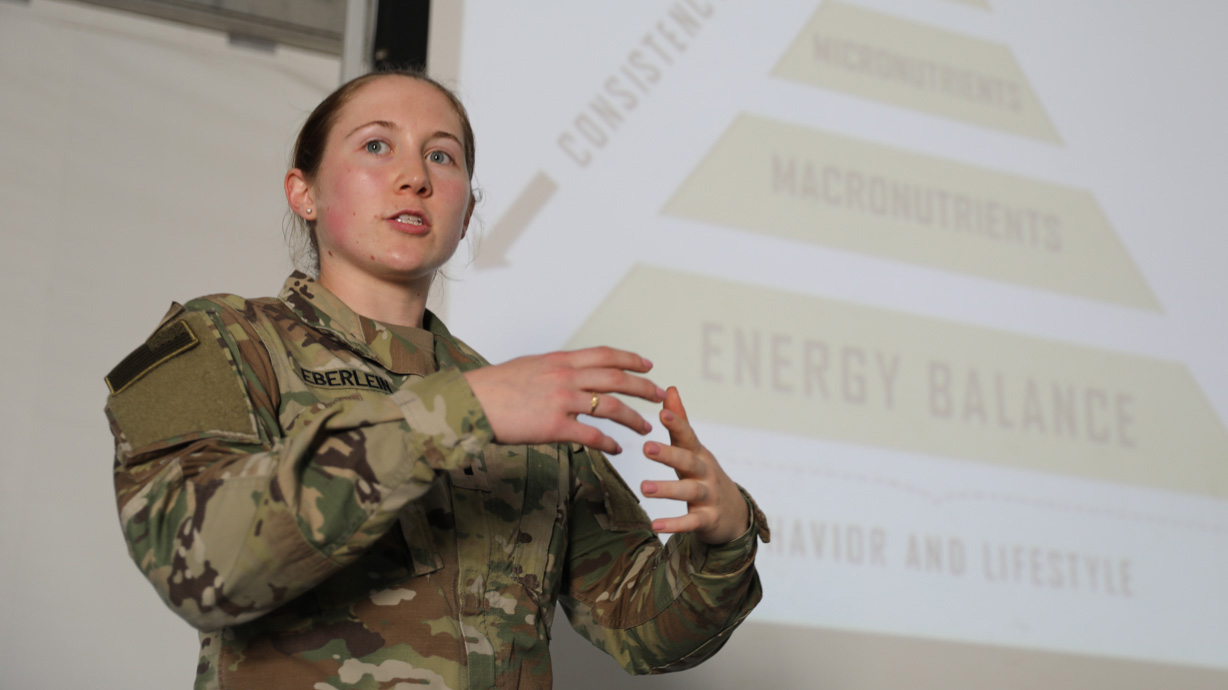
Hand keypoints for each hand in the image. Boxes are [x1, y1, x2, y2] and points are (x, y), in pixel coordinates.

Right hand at [463, 347, 664, 454]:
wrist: (469, 403)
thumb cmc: (492, 388)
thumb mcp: (527, 367)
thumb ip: (552, 370)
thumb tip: (566, 370)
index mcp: (559, 360)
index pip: (604, 354)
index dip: (630, 358)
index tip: (648, 364)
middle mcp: (564, 376)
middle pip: (616, 378)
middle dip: (643, 387)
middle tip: (660, 395)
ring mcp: (561, 401)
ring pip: (610, 407)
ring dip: (633, 418)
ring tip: (646, 427)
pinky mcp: (554, 427)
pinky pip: (591, 435)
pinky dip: (608, 443)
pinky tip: (617, 450)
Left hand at [640, 387, 749, 544]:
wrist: (733, 513)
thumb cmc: (703, 474)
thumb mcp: (693, 449)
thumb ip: (680, 421)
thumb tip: (670, 387)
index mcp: (698, 453)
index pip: (687, 435)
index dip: (676, 424)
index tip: (661, 412)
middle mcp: (705, 472)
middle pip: (688, 461)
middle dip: (668, 454)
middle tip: (646, 448)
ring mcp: (709, 496)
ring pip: (689, 491)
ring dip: (667, 489)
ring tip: (644, 488)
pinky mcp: (708, 519)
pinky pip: (691, 522)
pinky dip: (675, 524)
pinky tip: (656, 526)